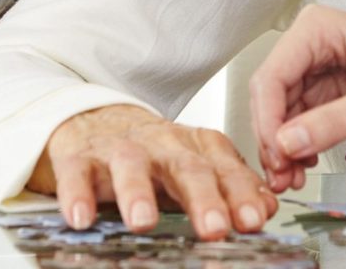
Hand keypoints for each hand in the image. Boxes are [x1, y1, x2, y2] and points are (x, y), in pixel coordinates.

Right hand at [27, 105, 276, 238]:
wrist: (95, 118)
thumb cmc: (152, 151)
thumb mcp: (195, 165)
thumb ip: (230, 185)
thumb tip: (267, 207)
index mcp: (196, 146)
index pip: (225, 169)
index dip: (241, 193)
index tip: (254, 220)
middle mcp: (162, 143)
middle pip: (186, 167)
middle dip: (203, 198)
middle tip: (214, 227)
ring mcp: (120, 148)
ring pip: (132, 165)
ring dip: (139, 193)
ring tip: (143, 222)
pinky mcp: (80, 155)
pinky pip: (78, 173)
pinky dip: (79, 194)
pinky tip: (82, 217)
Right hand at [248, 5, 345, 192]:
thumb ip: (333, 122)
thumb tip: (287, 142)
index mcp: (321, 28)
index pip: (272, 75)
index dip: (267, 120)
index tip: (277, 156)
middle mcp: (316, 45)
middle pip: (272, 96)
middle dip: (274, 138)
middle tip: (282, 176)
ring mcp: (323, 70)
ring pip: (284, 113)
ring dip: (284, 147)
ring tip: (292, 179)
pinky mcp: (335, 94)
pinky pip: (304, 122)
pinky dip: (300, 145)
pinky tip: (306, 166)